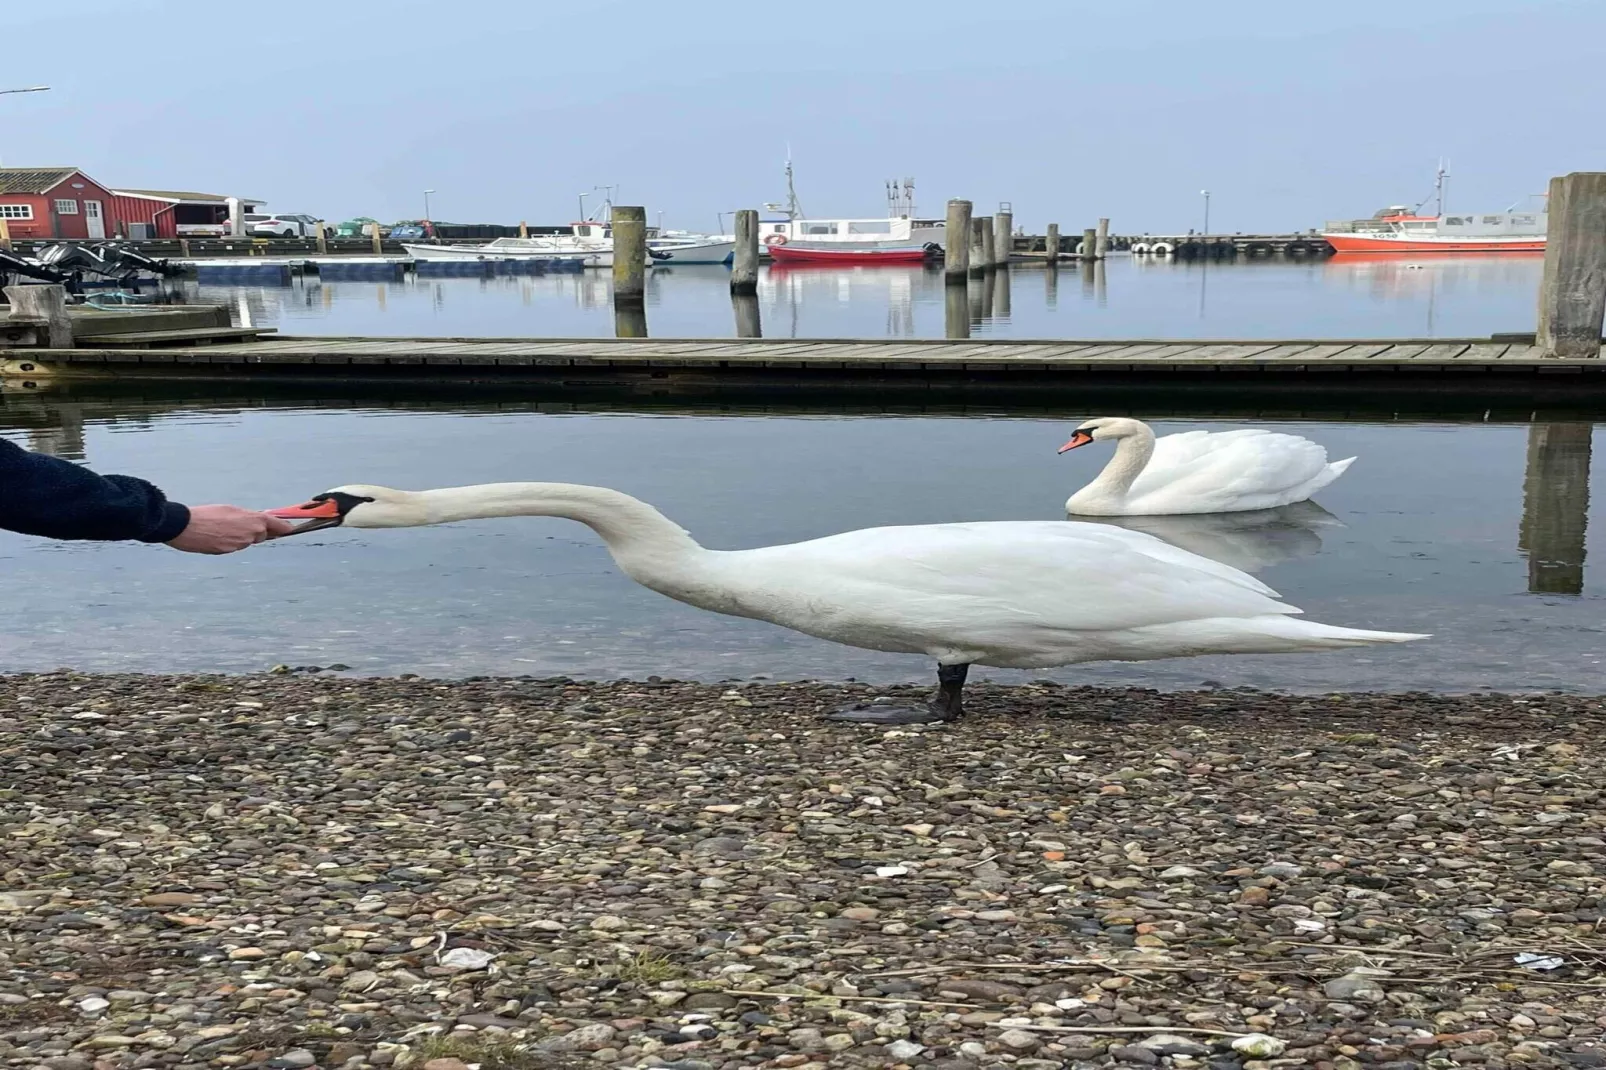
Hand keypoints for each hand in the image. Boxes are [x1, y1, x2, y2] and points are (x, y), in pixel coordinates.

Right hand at [166, 505, 294, 554]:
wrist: (185, 526)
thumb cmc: (207, 514)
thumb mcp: (231, 509)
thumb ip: (247, 516)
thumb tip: (257, 521)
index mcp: (254, 520)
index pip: (277, 525)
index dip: (285, 527)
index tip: (291, 529)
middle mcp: (251, 534)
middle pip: (261, 534)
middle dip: (255, 531)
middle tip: (239, 523)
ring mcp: (240, 545)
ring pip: (247, 541)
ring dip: (240, 536)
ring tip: (222, 527)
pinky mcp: (229, 552)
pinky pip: (234, 546)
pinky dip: (229, 541)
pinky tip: (216, 535)